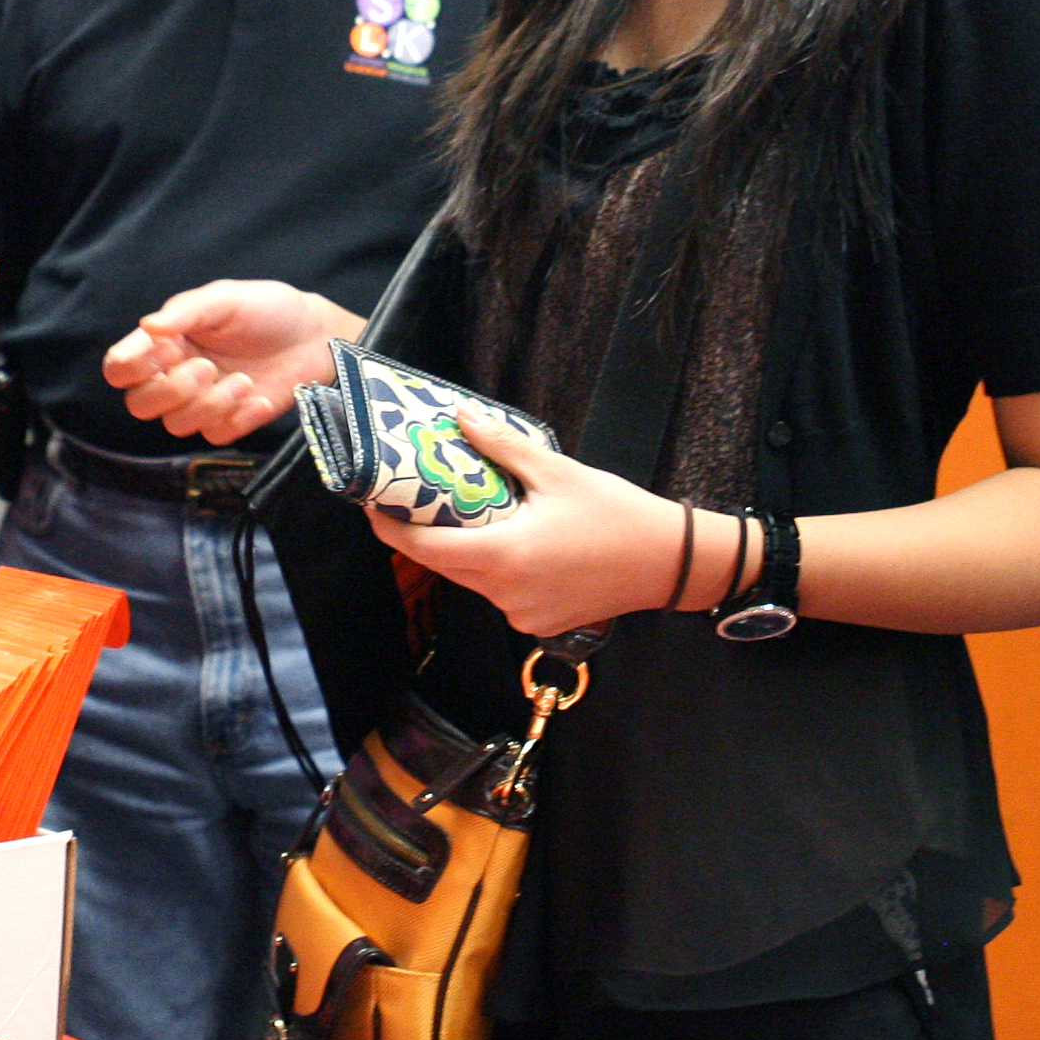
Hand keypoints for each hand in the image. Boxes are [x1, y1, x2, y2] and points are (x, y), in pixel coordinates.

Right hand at [104, 282, 361, 442]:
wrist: (315, 336)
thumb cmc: (266, 309)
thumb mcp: (226, 299)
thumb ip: (186, 311)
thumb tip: (148, 326)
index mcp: (165, 343)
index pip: (120, 368)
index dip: (131, 368)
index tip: (164, 352)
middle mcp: (176, 375)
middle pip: (140, 405)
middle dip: (171, 391)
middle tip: (207, 367)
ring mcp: (203, 402)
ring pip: (177, 425)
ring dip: (209, 405)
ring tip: (243, 380)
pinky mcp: (231, 421)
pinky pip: (216, 435)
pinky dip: (238, 418)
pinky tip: (260, 398)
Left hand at [373, 407, 690, 637]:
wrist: (668, 563)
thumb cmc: (617, 514)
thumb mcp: (557, 472)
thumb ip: (502, 447)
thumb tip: (460, 417)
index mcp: (504, 556)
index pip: (426, 547)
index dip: (391, 528)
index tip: (372, 505)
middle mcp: (505, 594)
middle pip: (444, 564)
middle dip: (423, 534)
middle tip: (412, 499)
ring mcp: (520, 614)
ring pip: (470, 580)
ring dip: (461, 549)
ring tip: (464, 511)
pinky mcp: (536, 623)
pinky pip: (498, 594)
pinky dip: (493, 568)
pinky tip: (509, 539)